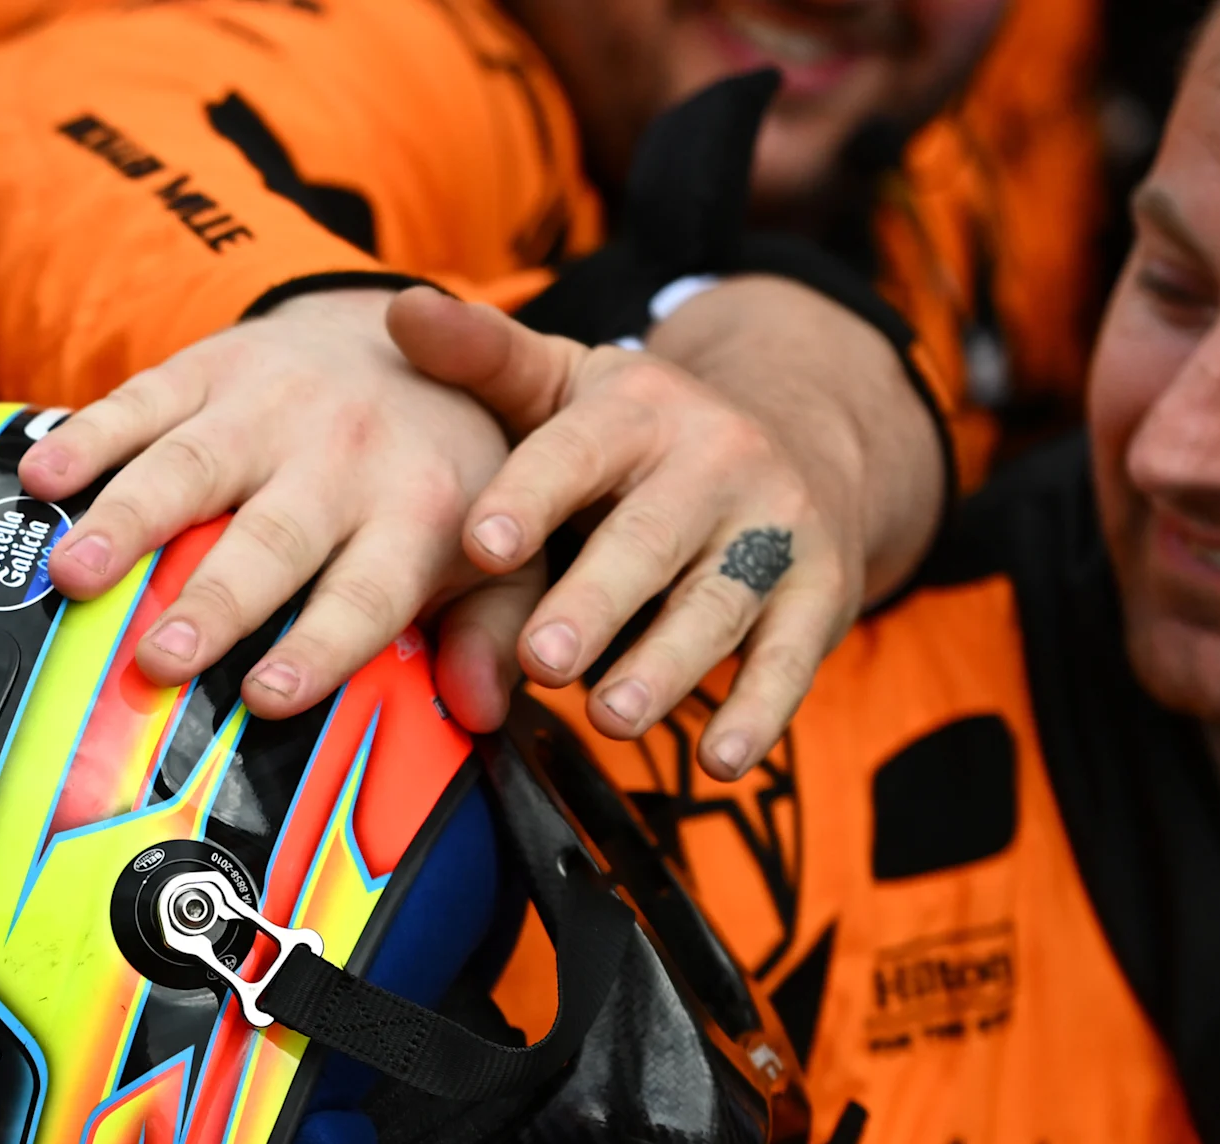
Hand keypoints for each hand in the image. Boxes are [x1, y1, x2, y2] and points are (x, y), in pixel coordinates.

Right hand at [16, 288, 506, 719]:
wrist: (410, 328)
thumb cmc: (441, 468)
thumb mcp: (499, 546)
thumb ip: (490, 626)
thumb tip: (486, 709)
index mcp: (414, 510)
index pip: (364, 593)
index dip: (318, 646)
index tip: (267, 697)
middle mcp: (341, 455)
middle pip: (270, 539)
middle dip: (214, 601)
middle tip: (160, 660)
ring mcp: (269, 406)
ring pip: (191, 468)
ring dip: (128, 522)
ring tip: (73, 577)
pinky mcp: (210, 367)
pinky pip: (142, 399)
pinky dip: (88, 437)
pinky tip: (43, 479)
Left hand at [394, 280, 936, 768]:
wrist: (806, 439)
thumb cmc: (638, 437)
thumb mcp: (568, 384)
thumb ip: (484, 359)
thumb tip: (399, 307)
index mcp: (639, 409)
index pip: (577, 450)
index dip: (532, 495)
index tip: (484, 543)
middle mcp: (717, 461)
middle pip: (649, 540)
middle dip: (597, 601)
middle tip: (543, 657)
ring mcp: (775, 530)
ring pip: (717, 604)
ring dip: (666, 665)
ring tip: (611, 712)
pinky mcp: (820, 595)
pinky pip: (789, 660)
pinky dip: (758, 714)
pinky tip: (719, 760)